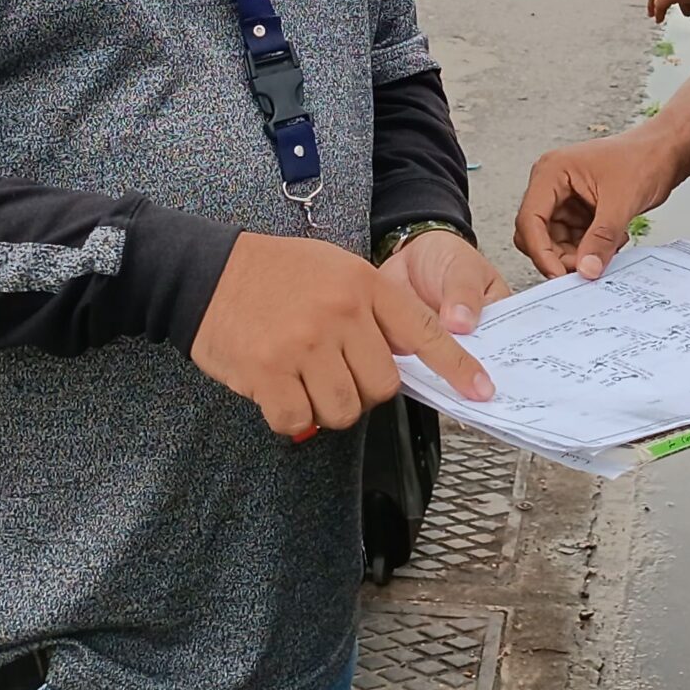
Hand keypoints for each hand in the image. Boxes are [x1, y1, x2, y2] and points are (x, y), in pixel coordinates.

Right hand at [191, 233, 493, 438]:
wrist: (206, 271)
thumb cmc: (275, 273)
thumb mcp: (336, 269)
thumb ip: (374, 308)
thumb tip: (407, 355)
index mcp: (364, 285)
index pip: (424, 332)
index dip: (457, 367)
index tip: (482, 391)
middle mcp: (340, 314)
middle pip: (382, 387)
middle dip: (362, 392)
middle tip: (334, 374)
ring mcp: (304, 344)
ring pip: (342, 410)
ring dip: (325, 408)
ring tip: (304, 381)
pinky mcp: (269, 372)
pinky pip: (297, 420)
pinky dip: (289, 417)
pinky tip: (276, 391)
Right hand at [514, 125, 679, 279]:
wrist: (665, 153)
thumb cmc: (643, 159)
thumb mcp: (621, 202)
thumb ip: (601, 239)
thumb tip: (587, 269)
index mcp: (552, 172)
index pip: (530, 219)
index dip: (541, 252)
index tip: (558, 275)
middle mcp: (552, 184)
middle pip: (537, 234)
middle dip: (560, 255)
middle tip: (587, 268)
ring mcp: (564, 198)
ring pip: (555, 241)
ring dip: (578, 254)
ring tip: (608, 248)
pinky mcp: (578, 209)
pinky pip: (573, 240)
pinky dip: (589, 248)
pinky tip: (612, 242)